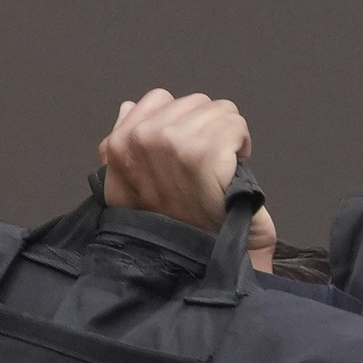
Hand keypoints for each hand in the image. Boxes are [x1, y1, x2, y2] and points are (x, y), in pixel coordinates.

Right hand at [99, 90, 253, 234]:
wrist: (203, 263)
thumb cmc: (177, 227)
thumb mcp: (134, 188)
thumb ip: (128, 144)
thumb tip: (128, 106)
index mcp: (120, 145)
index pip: (160, 99)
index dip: (183, 124)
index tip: (186, 158)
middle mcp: (142, 140)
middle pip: (194, 102)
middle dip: (208, 130)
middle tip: (205, 171)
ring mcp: (172, 143)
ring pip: (219, 111)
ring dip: (227, 139)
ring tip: (219, 174)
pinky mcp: (203, 153)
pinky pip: (235, 125)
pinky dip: (242, 147)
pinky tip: (232, 174)